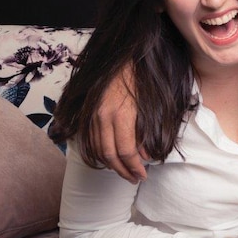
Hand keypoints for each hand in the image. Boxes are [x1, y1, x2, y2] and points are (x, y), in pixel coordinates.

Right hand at [91, 65, 146, 183]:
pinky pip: (89, 141)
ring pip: (97, 150)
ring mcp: (92, 115)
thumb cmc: (140, 80)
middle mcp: (102, 117)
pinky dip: (99, 154)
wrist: (123, 59)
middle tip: (135, 179)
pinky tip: (110, 159)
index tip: (142, 176)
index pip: (126, 151)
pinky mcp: (87, 113)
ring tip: (124, 172)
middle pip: (109, 155)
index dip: (134, 167)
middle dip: (123, 171)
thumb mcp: (149, 106)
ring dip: (110, 165)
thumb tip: (145, 156)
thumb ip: (145, 133)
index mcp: (121, 115)